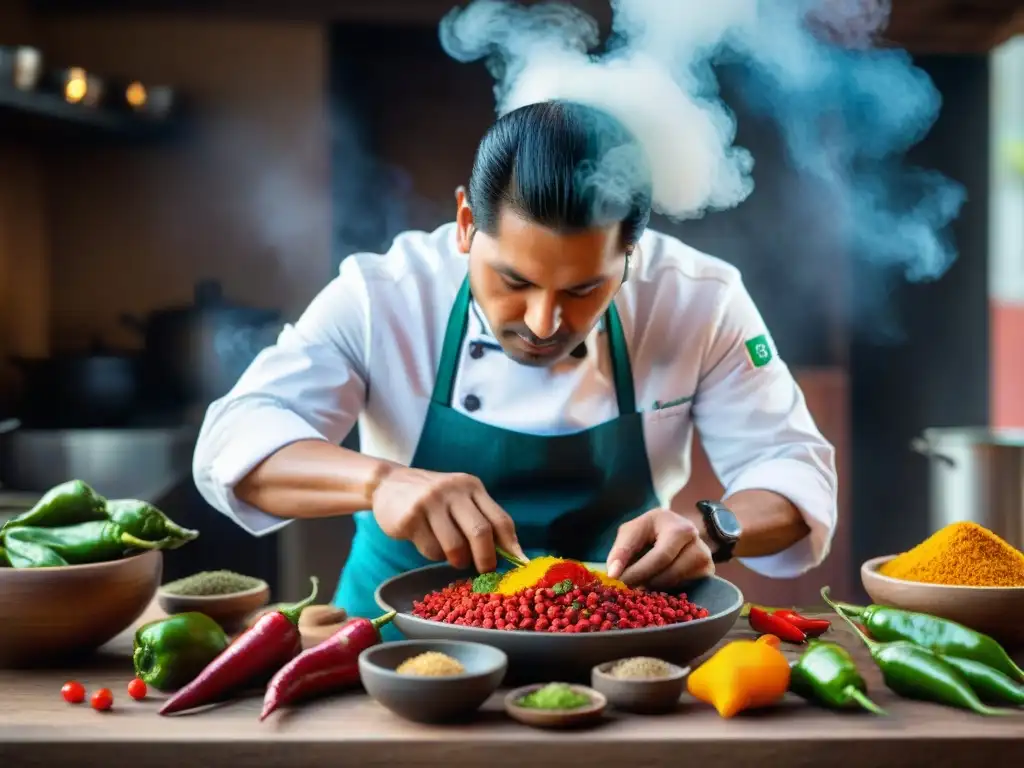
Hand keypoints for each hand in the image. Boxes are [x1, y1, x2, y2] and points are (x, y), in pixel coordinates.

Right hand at [371, 467, 525, 572]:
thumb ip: (481, 518)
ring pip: (455, 546)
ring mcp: (430, 502)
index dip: (511, 545)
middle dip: (486, 558)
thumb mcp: (459, 498)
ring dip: (458, 560)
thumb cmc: (432, 498)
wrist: (388, 484)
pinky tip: (428, 543)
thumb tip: (511, 553)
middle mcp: (453, 491)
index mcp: (471, 486)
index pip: (500, 518)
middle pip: (480, 532)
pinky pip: (431, 550)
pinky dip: (435, 555)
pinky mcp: (410, 517)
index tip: (518, 563)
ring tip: (453, 556)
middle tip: (484, 570)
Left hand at [605, 508, 713, 588]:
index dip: (636, 571)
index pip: (658, 556)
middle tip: (626, 590)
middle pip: (669, 571)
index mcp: (672, 524)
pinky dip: (667, 592)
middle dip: (644, 582)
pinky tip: (657, 588)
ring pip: (676, 582)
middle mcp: (693, 537)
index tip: (617, 581)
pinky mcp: (708, 571)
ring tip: (639, 586)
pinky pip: (686, 589)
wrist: (678, 532)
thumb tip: (613, 574)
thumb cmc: (650, 532)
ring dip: (654, 589)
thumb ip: (622, 551)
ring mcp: (704, 554)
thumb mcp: (633, 533)